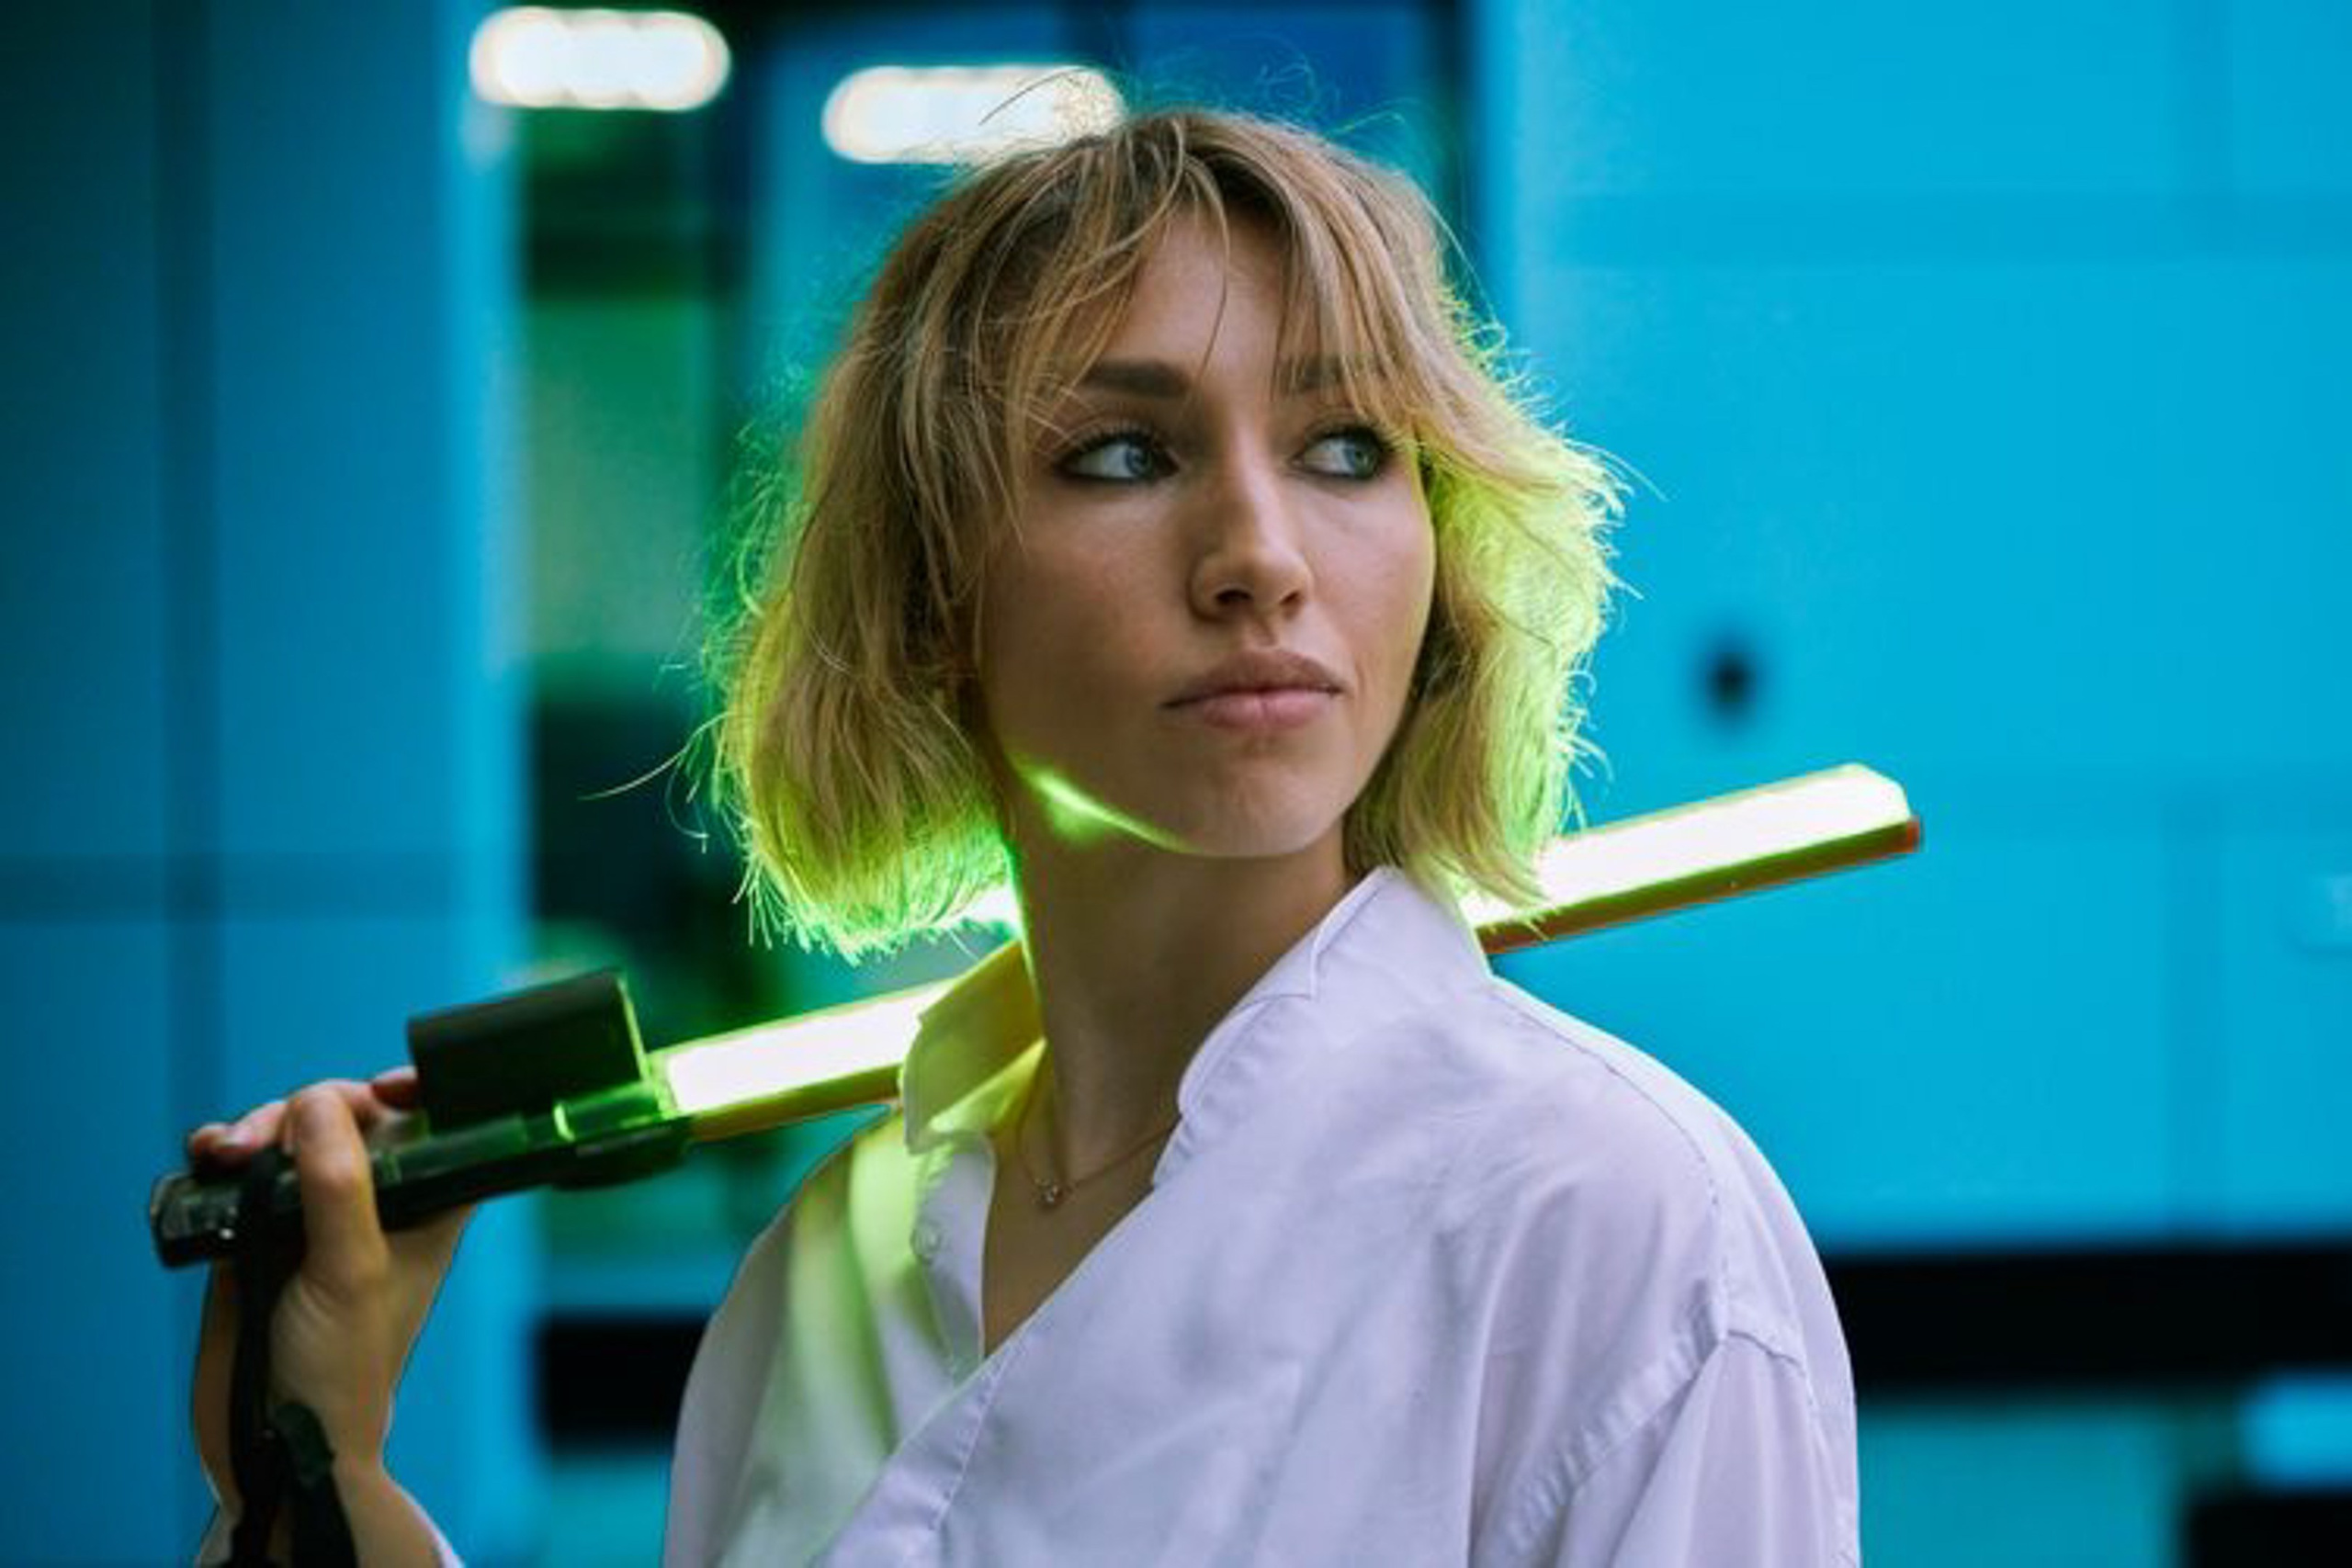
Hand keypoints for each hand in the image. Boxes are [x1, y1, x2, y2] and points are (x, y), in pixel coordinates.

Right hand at [187, 1071, 473, 1522]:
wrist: (271, 1440)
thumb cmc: (341, 1369)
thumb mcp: (351, 1271)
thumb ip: (339, 1186)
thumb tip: (317, 1102)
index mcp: (428, 1206)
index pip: (439, 1125)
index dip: (415, 1092)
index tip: (382, 1088)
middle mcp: (376, 1202)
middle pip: (348, 1116)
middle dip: (305, 1111)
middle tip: (262, 1141)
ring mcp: (313, 1214)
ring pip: (290, 1136)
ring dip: (255, 1129)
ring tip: (226, 1154)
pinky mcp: (258, 1230)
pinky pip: (243, 1171)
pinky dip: (223, 1155)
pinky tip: (207, 1158)